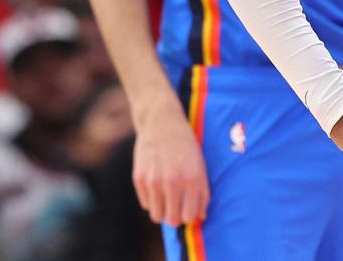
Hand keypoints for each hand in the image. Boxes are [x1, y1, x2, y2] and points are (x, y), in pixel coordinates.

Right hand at [132, 104, 209, 226]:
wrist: (161, 122)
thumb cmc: (185, 145)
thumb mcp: (200, 165)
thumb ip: (203, 192)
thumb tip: (201, 217)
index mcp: (192, 179)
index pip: (189, 217)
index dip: (189, 215)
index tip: (189, 208)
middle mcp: (172, 182)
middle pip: (171, 220)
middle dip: (176, 216)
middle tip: (177, 205)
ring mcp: (153, 181)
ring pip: (156, 216)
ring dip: (163, 210)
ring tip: (167, 195)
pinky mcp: (139, 178)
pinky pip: (146, 204)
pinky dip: (152, 199)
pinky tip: (157, 183)